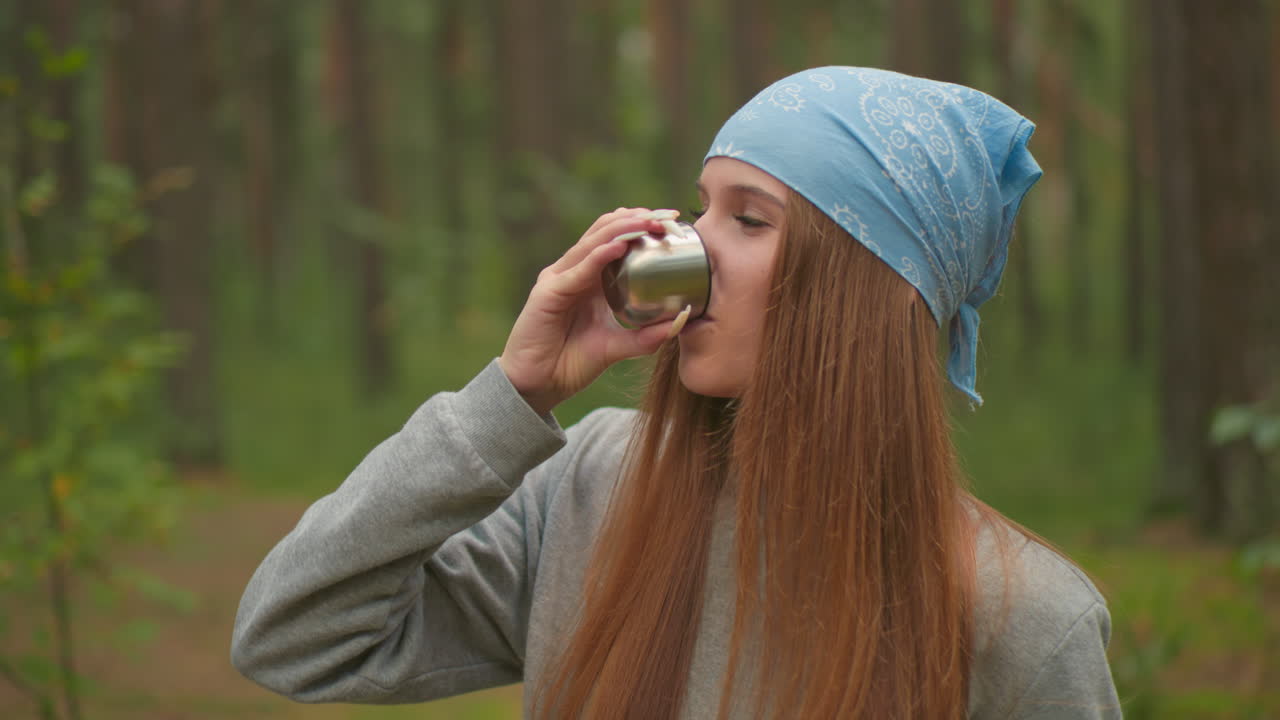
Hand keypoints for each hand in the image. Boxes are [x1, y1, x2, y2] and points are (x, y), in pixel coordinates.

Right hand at [498, 208, 675, 414]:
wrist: (536, 386)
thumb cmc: (570, 363)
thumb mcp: (615, 347)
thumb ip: (644, 337)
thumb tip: (680, 322)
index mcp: (589, 279)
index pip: (615, 240)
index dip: (640, 226)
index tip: (671, 220)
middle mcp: (573, 272)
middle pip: (604, 232)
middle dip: (637, 219)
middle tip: (666, 215)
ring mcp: (558, 279)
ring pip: (592, 243)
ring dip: (622, 230)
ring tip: (647, 221)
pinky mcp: (548, 293)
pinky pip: (578, 270)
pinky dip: (599, 256)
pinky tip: (619, 247)